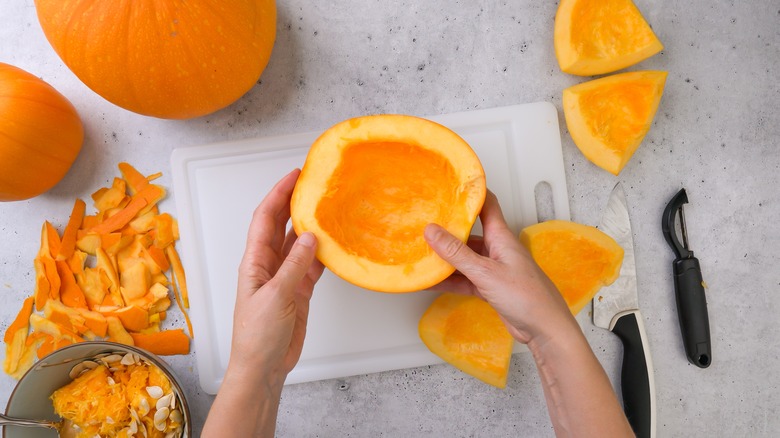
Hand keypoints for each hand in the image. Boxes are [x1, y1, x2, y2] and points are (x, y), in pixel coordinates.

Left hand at [230, 169, 324, 387]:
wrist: (263, 366)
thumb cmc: (257, 335)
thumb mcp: (275, 296)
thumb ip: (294, 266)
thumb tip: (309, 236)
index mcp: (254, 262)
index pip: (265, 219)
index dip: (277, 194)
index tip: (293, 176)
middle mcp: (268, 265)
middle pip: (280, 225)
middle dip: (292, 202)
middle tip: (311, 183)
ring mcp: (284, 278)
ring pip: (297, 243)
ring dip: (309, 226)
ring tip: (325, 207)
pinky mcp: (297, 291)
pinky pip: (310, 265)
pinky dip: (321, 254)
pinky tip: (332, 244)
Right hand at [423, 190, 575, 345]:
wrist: (544, 329)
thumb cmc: (525, 296)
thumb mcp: (485, 273)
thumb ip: (457, 253)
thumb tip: (431, 231)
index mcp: (502, 237)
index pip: (487, 206)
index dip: (471, 193)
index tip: (450, 186)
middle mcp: (498, 249)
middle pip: (470, 233)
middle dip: (448, 229)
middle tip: (423, 223)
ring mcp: (494, 269)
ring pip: (465, 258)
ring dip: (446, 258)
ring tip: (421, 254)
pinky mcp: (490, 287)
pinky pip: (465, 278)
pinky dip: (450, 280)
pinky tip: (431, 281)